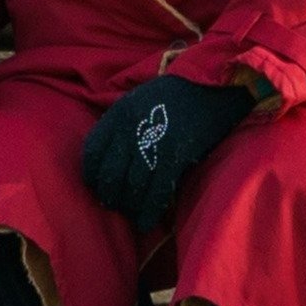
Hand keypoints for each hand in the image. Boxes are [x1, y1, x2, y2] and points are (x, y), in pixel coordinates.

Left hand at [77, 71, 256, 231]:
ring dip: (130, 206)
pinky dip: (149, 211)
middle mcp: (130, 128)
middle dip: (111, 196)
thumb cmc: (178, 93)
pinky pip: (156, 191)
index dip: (92, 175)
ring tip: (133, 215)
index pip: (93, 151)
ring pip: (132, 186)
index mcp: (119, 113)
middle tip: (116, 205)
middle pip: (110, 174)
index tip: (97, 186)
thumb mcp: (140, 100)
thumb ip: (125, 125)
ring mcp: (152, 143)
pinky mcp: (174, 155)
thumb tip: (115, 160)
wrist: (213, 83)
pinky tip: (147, 222)